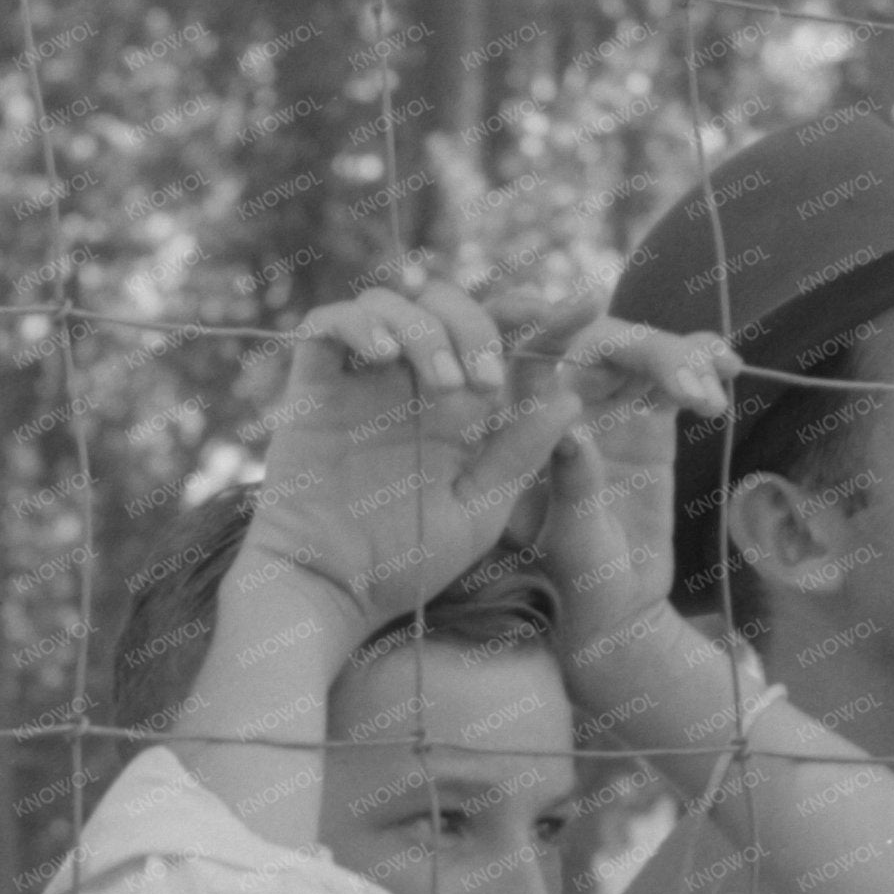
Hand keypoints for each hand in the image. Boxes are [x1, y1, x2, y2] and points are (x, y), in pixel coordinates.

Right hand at [248, 277, 576, 627]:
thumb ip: (518, 455)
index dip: (540, 314)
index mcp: (454, 407)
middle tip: (486, 380)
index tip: (582, 306)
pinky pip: (324, 325)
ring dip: (422, 328)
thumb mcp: (478, 510)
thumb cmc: (405, 562)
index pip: (499, 336)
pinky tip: (383, 358)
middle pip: (443, 303)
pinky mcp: (311, 389)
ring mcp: (358, 381)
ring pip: (386, 301)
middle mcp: (407, 383)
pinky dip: (356, 325)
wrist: (331, 591)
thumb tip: (569, 397)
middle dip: (474, 325)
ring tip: (442, 383)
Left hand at [512, 310, 737, 648]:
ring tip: (709, 398)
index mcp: (523, 417)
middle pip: (603, 341)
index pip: (530, 351)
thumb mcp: (566, 539)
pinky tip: (729, 367)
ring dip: (683, 360)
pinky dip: (704, 360)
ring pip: (645, 350)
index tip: (586, 304)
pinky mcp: (650, 415)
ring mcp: (609, 403)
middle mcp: (563, 399)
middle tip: (689, 388)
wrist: (612, 605)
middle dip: (648, 351)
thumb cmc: (570, 578)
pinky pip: (677, 371)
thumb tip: (571, 429)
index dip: (552, 319)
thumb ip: (569, 485)